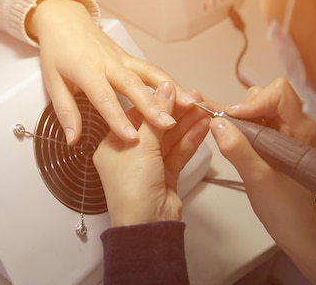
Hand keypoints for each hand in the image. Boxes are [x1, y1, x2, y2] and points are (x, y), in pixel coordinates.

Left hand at [27, 0, 194, 144]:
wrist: (64, 19)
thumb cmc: (58, 49)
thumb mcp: (52, 81)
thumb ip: (66, 111)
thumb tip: (73, 138)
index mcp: (87, 70)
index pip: (104, 98)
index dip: (118, 119)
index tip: (131, 137)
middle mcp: (109, 63)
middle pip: (134, 86)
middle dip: (152, 106)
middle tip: (168, 125)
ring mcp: (123, 59)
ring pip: (151, 74)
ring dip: (172, 90)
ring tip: (190, 106)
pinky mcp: (131, 58)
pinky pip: (153, 71)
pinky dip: (171, 82)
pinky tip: (185, 95)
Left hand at [93, 82, 208, 226]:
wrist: (145, 226)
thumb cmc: (131, 190)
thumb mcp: (141, 146)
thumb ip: (155, 116)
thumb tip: (163, 90)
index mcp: (112, 145)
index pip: (134, 116)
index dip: (156, 102)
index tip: (174, 90)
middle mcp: (128, 154)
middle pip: (154, 126)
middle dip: (175, 112)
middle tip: (194, 98)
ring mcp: (147, 166)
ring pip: (169, 139)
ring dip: (186, 124)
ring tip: (203, 109)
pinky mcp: (165, 175)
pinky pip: (178, 152)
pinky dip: (190, 140)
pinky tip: (203, 127)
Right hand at [207, 78, 315, 283]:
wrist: (294, 226)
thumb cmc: (282, 205)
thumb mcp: (256, 177)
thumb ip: (236, 148)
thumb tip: (215, 122)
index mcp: (300, 129)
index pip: (278, 93)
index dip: (252, 102)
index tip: (232, 120)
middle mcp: (296, 124)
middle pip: (265, 96)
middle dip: (242, 109)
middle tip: (227, 129)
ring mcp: (286, 131)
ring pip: (257, 107)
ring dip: (239, 117)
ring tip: (226, 134)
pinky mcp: (276, 140)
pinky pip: (255, 121)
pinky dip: (238, 124)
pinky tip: (219, 126)